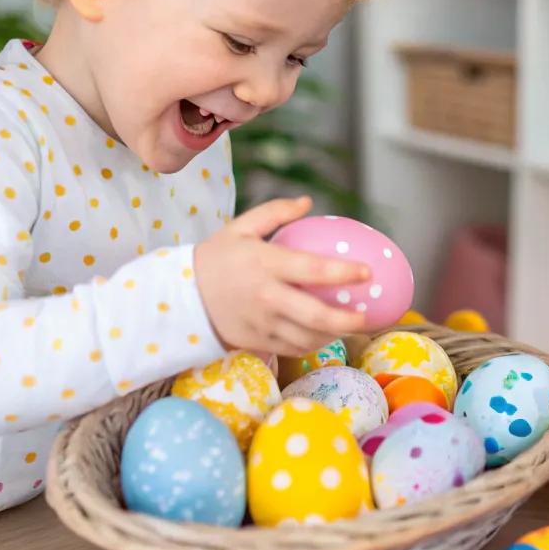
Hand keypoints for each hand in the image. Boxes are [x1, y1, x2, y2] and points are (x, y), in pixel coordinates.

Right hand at [195, 196, 372, 355]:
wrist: (181, 296)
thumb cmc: (216, 258)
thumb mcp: (240, 227)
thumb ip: (275, 212)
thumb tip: (306, 202)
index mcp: (266, 264)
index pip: (313, 269)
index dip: (344, 272)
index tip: (367, 272)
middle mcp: (267, 296)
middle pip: (316, 315)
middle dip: (348, 319)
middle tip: (366, 315)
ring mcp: (262, 323)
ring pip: (308, 337)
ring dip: (334, 335)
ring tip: (351, 326)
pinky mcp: (257, 341)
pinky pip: (293, 348)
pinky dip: (313, 344)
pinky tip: (325, 335)